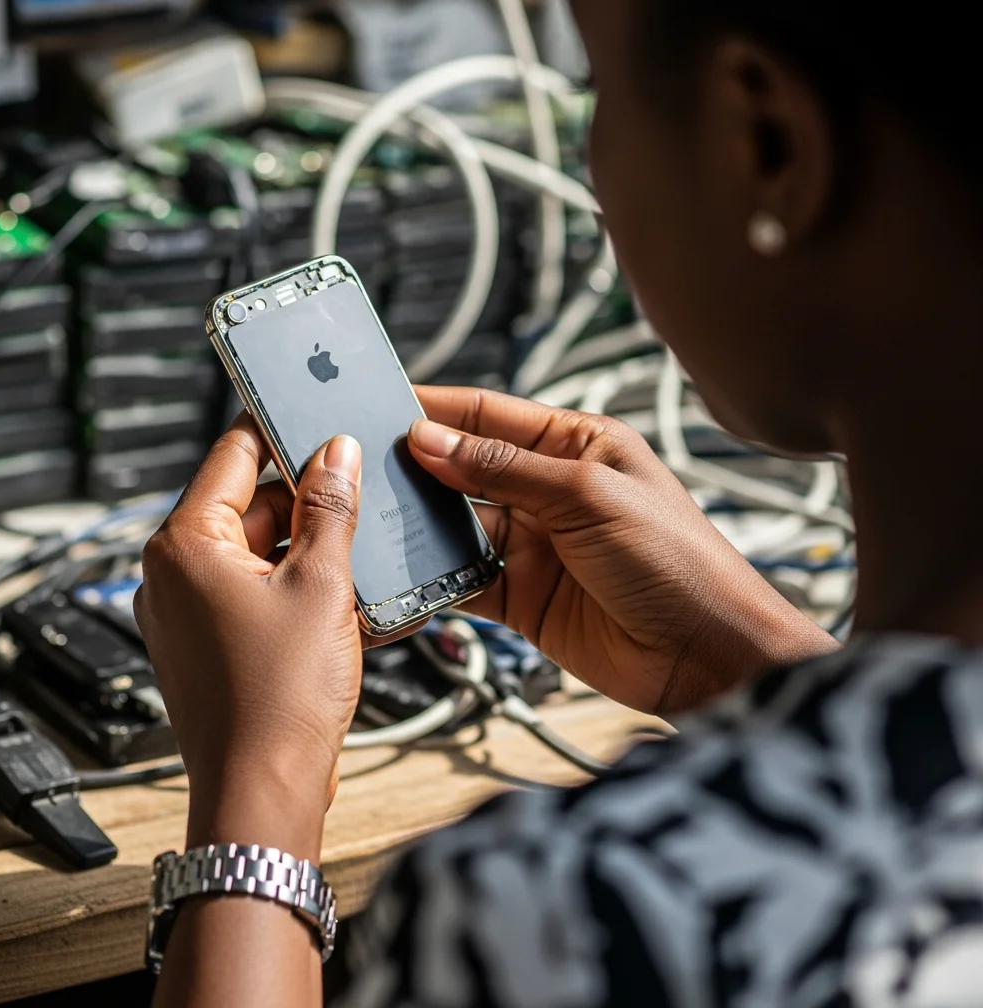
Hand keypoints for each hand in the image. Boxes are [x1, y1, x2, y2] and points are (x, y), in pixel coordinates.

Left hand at [134, 414, 363, 852]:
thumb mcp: (322, 584)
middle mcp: (174, 573)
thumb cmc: (280, 698)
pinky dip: (295, 583)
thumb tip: (337, 454)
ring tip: (356, 558)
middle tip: (360, 495)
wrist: (265, 789)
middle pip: (248, 502)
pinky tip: (341, 596)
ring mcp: (189, 611)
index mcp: (186, 544)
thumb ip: (330, 507)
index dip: (278, 429)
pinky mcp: (210, 641)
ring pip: (257, 548)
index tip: (316, 414)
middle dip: (307, 499)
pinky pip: (255, 589)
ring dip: (307, 545)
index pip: (232, 453)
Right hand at [409, 388, 836, 712]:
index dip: (434, 410)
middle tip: (359, 466)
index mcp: (576, 446)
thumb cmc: (677, 563)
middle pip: (465, 469)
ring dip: (420, 526)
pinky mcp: (524, 597)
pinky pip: (465, 581)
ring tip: (371, 519)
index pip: (489, 414)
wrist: (707, 657)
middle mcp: (551, 491)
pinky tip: (405, 576)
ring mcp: (535, 546)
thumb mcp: (588, 497)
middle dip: (416, 468)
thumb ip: (504, 469)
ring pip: (458, 526)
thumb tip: (431, 439)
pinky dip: (434, 580)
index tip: (380, 407)